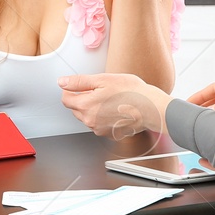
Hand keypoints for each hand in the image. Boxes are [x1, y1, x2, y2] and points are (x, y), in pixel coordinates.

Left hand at [57, 72, 172, 138]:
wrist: (151, 108)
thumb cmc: (131, 92)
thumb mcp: (103, 79)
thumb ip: (79, 82)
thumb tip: (62, 82)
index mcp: (86, 106)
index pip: (65, 99)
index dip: (70, 90)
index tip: (79, 86)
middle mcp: (90, 121)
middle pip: (76, 109)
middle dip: (83, 99)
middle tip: (100, 90)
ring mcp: (100, 129)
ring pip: (87, 116)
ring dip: (93, 108)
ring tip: (110, 99)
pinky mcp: (109, 134)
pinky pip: (99, 123)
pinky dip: (103, 116)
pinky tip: (115, 108)